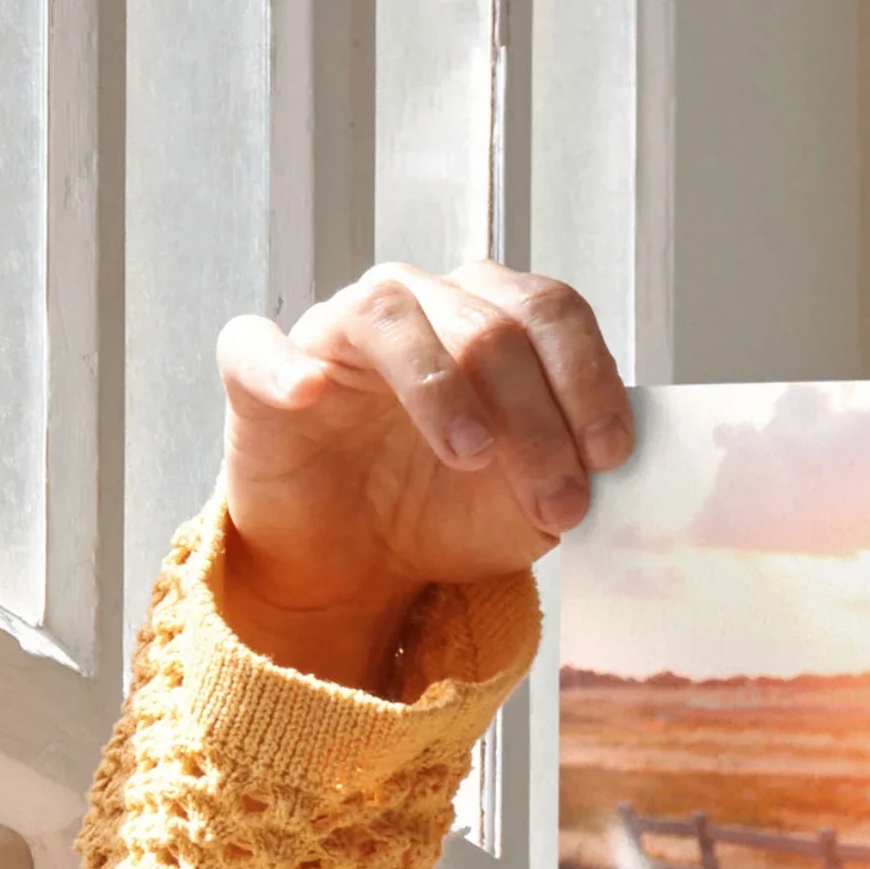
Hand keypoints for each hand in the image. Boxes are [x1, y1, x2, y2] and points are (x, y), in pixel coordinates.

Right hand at [211, 263, 632, 691]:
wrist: (359, 562)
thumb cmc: (448, 511)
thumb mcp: (532, 505)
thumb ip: (573, 472)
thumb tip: (611, 464)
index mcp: (492, 320)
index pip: (551, 313)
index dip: (587, 379)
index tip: (609, 456)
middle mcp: (419, 305)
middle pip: (488, 325)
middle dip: (536, 419)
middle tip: (558, 501)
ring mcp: (337, 331)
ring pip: (391, 317)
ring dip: (441, 387)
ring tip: (472, 456)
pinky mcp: (259, 372)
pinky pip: (258, 346)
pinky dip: (284, 365)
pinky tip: (310, 394)